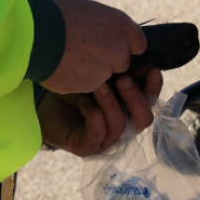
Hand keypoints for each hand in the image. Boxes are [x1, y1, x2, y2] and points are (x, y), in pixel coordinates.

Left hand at [38, 67, 162, 156]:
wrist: (44, 103)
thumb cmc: (74, 88)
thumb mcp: (99, 75)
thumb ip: (120, 69)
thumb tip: (137, 52)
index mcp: (129, 109)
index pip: (150, 102)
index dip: (154, 87)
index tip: (152, 69)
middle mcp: (122, 127)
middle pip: (144, 120)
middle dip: (136, 98)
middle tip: (122, 78)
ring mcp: (105, 140)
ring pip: (120, 126)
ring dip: (111, 103)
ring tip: (98, 85)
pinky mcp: (87, 146)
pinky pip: (98, 132)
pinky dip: (94, 114)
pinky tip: (83, 100)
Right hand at [40, 0, 146, 93]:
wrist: (33, 35)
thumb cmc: (55, 13)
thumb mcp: (83, 6)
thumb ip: (100, 19)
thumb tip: (99, 23)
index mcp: (121, 26)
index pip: (138, 43)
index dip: (124, 44)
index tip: (111, 44)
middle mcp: (119, 49)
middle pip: (121, 62)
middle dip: (107, 59)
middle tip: (84, 51)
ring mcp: (105, 70)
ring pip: (103, 75)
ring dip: (90, 70)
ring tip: (68, 57)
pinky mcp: (89, 85)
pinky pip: (86, 84)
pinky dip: (77, 79)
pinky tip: (62, 67)